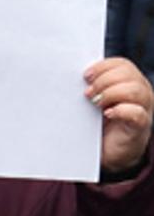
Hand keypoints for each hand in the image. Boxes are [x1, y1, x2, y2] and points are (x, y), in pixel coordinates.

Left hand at [86, 58, 153, 174]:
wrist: (109, 151)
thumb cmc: (100, 123)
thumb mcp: (94, 101)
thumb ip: (91, 88)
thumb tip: (71, 77)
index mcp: (129, 81)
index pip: (122, 64)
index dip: (103, 67)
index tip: (85, 76)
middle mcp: (140, 92)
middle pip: (128, 74)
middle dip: (104, 80)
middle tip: (88, 93)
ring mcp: (144, 108)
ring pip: (135, 91)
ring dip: (111, 93)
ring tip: (95, 103)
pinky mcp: (140, 126)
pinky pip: (137, 113)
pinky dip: (121, 111)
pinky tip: (107, 114)